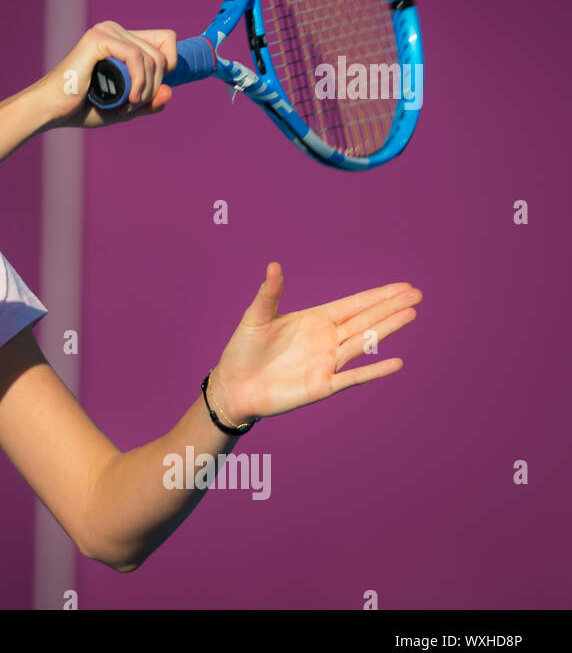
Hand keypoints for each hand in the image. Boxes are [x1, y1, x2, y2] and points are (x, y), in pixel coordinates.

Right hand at [34, 22, 177, 129]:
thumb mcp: (124, 108)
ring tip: (126, 108)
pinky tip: (128, 99)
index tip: (147, 94)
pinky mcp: (99, 39)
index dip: (167, 68)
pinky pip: (136, 57)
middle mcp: (114, 29)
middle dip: (155, 87)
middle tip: (131, 107)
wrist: (50, 110)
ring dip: (146, 90)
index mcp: (121, 38)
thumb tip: (170, 92)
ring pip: (152, 58)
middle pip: (162, 54)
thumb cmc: (81, 109)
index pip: (166, 41)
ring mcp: (106, 31)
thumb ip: (148, 102)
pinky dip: (138, 83)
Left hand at [211, 262, 422, 424]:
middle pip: (365, 320)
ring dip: (387, 329)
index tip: (402, 286)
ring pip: (363, 343)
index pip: (352, 305)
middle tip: (418, 294)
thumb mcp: (255, 318)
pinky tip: (397, 363)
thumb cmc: (243, 351)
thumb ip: (269, 294)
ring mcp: (327, 363)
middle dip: (390, 307)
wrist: (234, 387)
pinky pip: (353, 377)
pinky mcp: (322, 386)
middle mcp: (325, 340)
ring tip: (412, 314)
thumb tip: (273, 265)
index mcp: (313, 321)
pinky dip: (374, 371)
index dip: (376, 296)